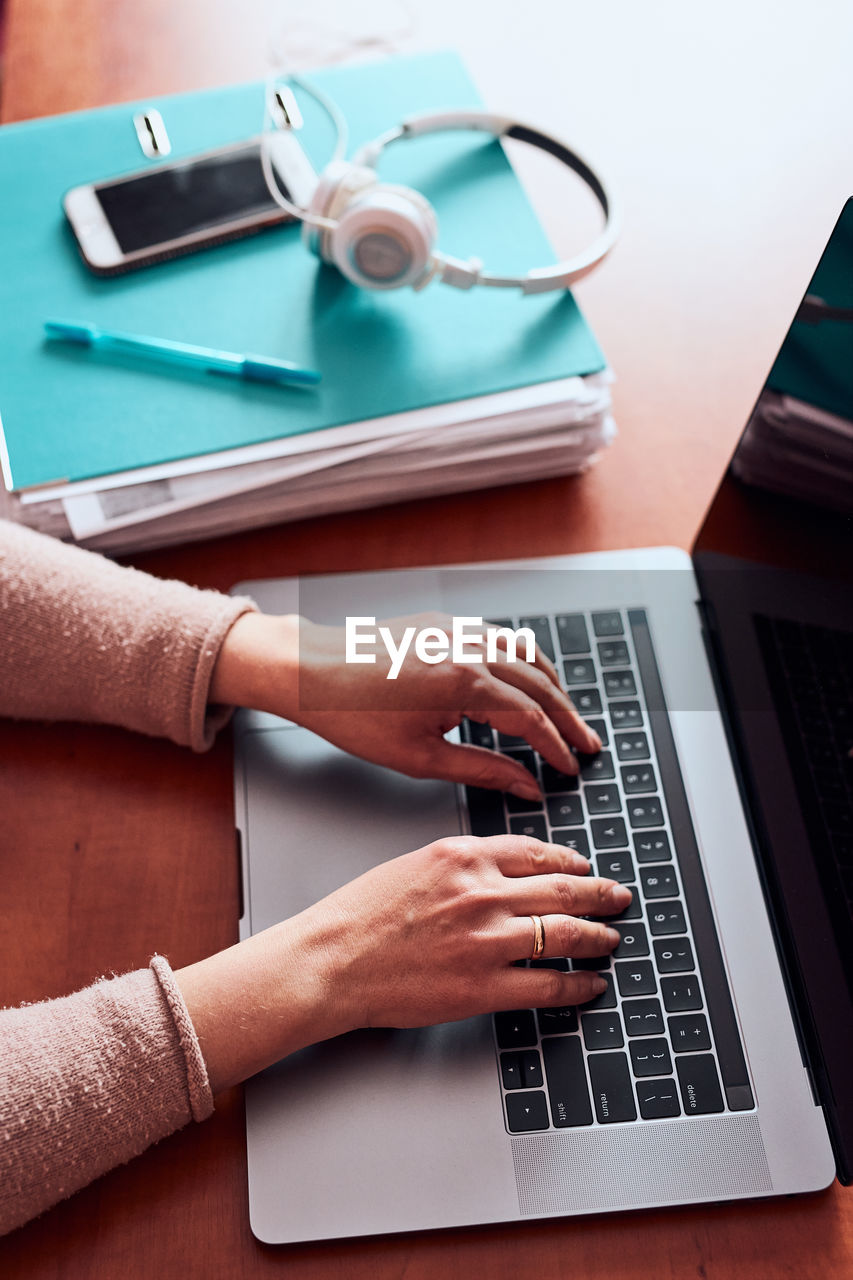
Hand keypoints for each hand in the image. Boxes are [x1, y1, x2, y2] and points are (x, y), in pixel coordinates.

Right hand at [175, 836, 631, 1091]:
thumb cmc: (359, 917)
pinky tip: (590, 984)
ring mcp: (487, 941)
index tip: (584, 866)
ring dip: (598, 937)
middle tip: (619, 897)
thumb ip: (460, 864)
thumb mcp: (412, 865)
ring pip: (565, 935)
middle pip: (562, 890)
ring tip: (612, 939)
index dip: (570, 861)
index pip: (535, 852)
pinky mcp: (484, 987)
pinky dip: (578, 985)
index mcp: (463, 856)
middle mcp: (482, 892)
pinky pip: (549, 985)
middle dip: (600, 894)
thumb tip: (497, 870)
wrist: (331, 962)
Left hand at [210, 611, 600, 799]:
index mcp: (465, 684)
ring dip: (553, 687)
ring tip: (567, 715)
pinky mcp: (445, 625)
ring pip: (527, 656)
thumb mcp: (420, 758)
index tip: (569, 768)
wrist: (310, 672)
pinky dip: (526, 662)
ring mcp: (458, 631)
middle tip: (588, 745)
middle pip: (540, 686)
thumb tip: (525, 787)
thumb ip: (482, 771)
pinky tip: (529, 681)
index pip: (531, 720)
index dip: (555, 748)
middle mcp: (469, 650)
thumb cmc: (353, 716)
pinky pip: (502, 639)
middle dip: (568, 719)